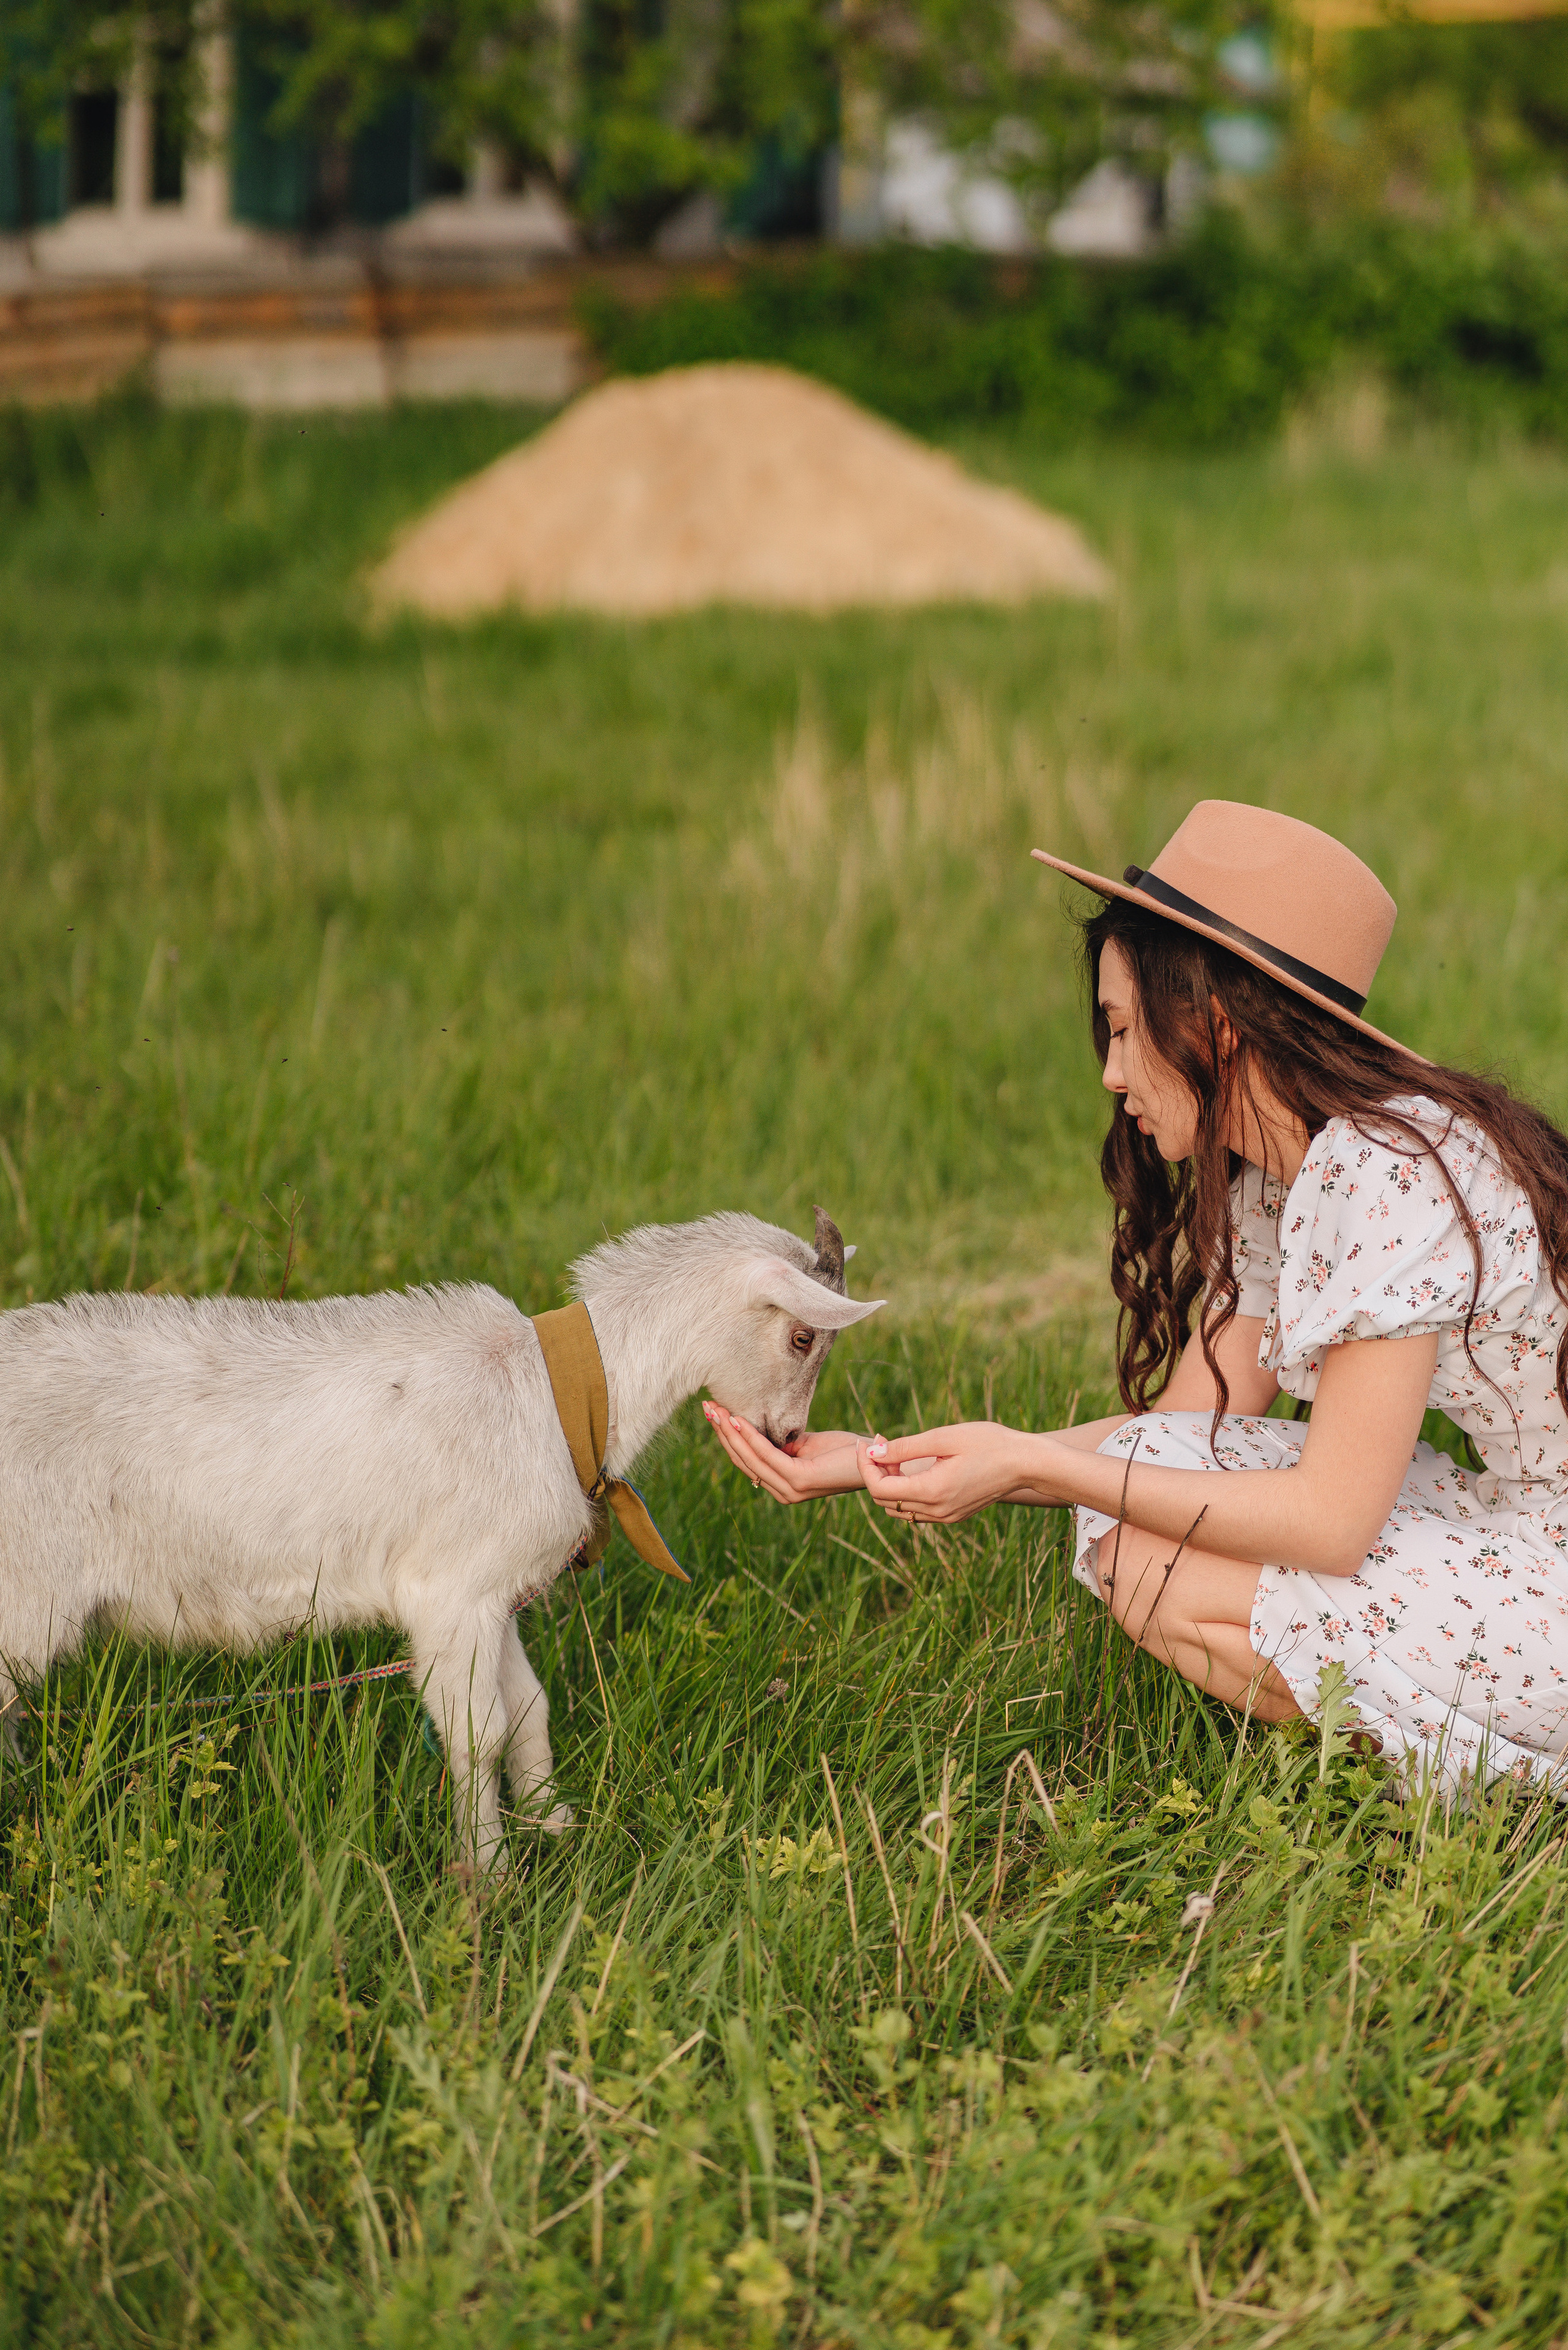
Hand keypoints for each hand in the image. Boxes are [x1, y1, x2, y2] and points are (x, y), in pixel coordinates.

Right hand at [702, 1405, 867, 1503]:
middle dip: (723, 1432)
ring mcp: (791, 1490)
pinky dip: (752, 1437)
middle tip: (707, 1407)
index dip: (728, 1437)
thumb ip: (784, 1444)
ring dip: (732, 1432)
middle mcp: (783, 1492)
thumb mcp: (807, 1445)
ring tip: (716, 1410)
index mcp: (782, 1485)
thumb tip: (759, 1429)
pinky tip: (740, 1420)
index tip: (714, 1412)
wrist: (875, 1460)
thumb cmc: (843, 1451)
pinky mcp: (801, 1481)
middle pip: (743, 1460)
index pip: (747, 1461)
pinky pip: (769, 1456)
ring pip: (751, 1458)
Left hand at [859, 1422, 1051, 1524]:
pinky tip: (914, 1467)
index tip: (865, 1442)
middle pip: (885, 1500)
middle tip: (882, 1442)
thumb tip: (873, 1453)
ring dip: (889, 1482)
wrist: (1026, 1463)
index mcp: (931, 1492)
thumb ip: (905, 1447)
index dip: (865, 1465)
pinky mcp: (954, 1515)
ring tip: (896, 1453)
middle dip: (875, 1472)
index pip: (879, 1488)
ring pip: (899, 1507)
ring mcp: (946, 1517)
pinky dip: (906, 1490)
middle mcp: (936, 1511)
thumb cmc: (988, 1443)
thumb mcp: (943, 1437)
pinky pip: (917, 1509)